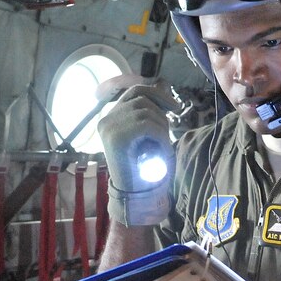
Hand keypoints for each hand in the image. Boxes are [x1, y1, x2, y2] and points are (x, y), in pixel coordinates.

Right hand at [96, 77, 178, 225]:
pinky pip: (148, 126)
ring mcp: (108, 127)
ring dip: (162, 129)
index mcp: (109, 117)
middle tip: (167, 135)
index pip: (134, 91)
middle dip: (162, 113)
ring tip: (162, 148)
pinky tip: (162, 153)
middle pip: (142, 98)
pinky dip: (161, 139)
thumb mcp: (147, 134)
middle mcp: (105, 119)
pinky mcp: (116, 137)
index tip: (174, 106)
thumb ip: (149, 112)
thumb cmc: (144, 166)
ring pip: (147, 112)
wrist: (134, 195)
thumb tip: (163, 85)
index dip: (157, 93)